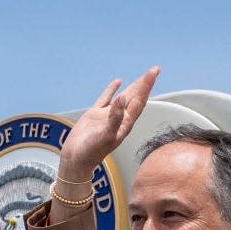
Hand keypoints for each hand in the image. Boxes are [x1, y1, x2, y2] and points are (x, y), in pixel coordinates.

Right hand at [57, 66, 159, 182]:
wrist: (76, 160)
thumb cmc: (92, 152)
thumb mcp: (106, 135)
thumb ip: (115, 118)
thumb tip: (122, 99)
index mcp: (125, 123)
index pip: (139, 101)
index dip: (146, 86)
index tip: (152, 73)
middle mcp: (119, 118)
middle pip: (136, 97)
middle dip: (144, 84)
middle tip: (154, 70)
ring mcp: (107, 116)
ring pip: (123, 96)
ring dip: (133, 86)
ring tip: (142, 76)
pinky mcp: (95, 114)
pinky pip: (106, 98)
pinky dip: (112, 89)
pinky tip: (117, 82)